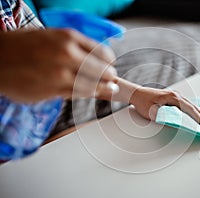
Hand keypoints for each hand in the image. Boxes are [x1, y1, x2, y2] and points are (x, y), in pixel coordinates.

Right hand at [0, 29, 117, 102]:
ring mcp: (59, 75)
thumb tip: (102, 62)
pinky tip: (86, 92)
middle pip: (103, 73)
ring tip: (105, 90)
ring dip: (101, 89)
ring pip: (92, 87)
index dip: (110, 63)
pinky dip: (84, 94)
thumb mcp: (54, 37)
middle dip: (109, 78)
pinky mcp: (51, 91)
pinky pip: (76, 95)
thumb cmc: (26, 46)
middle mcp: (66, 55)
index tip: (110, 67)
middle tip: (111, 81)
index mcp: (69, 38)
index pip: (105, 54)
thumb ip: (78, 48)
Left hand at [130, 87, 199, 127]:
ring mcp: (176, 96)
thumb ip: (163, 116)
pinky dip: (197, 109)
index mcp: (173, 98)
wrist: (137, 93)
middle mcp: (177, 95)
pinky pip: (189, 104)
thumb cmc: (143, 102)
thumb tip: (176, 122)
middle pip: (194, 107)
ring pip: (193, 105)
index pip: (190, 109)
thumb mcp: (151, 111)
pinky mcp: (174, 97)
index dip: (199, 118)